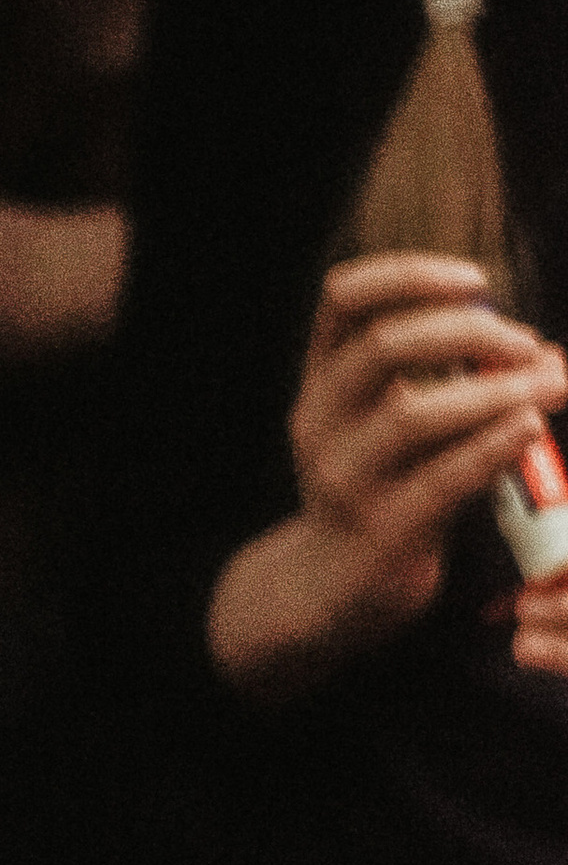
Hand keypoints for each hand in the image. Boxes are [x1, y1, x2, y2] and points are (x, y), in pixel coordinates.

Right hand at [213, 259, 566, 689]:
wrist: (334, 589)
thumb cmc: (384, 489)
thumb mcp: (398, 425)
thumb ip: (458, 382)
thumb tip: (547, 355)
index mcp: (322, 382)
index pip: (344, 299)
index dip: (410, 275)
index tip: (476, 281)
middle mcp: (320, 424)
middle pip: (383, 346)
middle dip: (469, 332)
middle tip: (528, 343)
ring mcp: (345, 480)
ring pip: (414, 415)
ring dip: (494, 390)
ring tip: (554, 381)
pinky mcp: (382, 532)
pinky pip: (442, 480)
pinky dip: (493, 446)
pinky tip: (529, 425)